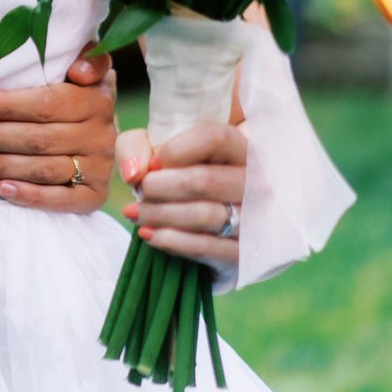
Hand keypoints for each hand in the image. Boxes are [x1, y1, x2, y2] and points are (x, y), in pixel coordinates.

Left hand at [0, 47, 116, 211]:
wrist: (100, 130)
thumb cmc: (71, 91)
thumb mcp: (78, 67)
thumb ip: (80, 57)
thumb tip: (77, 70)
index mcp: (96, 98)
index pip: (46, 104)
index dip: (6, 105)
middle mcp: (102, 134)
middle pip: (38, 138)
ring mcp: (100, 167)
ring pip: (43, 168)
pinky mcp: (96, 195)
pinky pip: (63, 200)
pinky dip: (31, 196)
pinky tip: (0, 189)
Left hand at [117, 122, 246, 267]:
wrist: (206, 221)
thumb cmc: (179, 172)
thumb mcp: (156, 149)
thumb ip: (136, 147)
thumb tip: (134, 172)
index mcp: (241, 148)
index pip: (215, 138)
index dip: (175, 150)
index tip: (153, 164)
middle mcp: (257, 182)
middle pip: (204, 180)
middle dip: (159, 186)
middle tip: (140, 191)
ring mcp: (257, 219)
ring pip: (204, 215)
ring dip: (160, 214)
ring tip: (135, 212)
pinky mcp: (246, 253)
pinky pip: (207, 246)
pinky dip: (171, 240)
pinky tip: (149, 233)